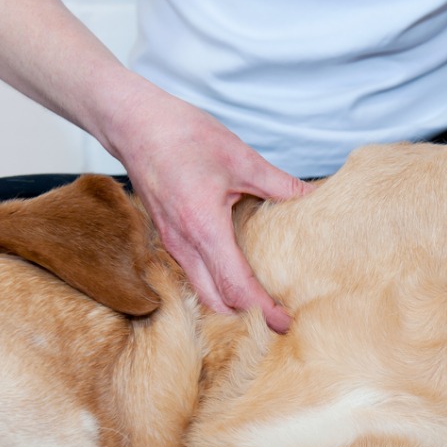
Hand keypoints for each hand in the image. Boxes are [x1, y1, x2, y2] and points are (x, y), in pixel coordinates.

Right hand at [108, 86, 312, 332]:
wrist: (133, 123)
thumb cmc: (181, 135)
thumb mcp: (239, 156)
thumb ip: (279, 183)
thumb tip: (312, 196)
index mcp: (204, 228)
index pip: (236, 287)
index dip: (263, 311)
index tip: (285, 323)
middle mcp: (184, 245)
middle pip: (217, 302)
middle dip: (248, 318)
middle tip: (279, 322)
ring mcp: (173, 245)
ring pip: (202, 293)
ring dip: (231, 306)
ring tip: (262, 307)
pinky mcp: (169, 239)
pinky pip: (194, 276)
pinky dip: (216, 288)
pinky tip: (237, 280)